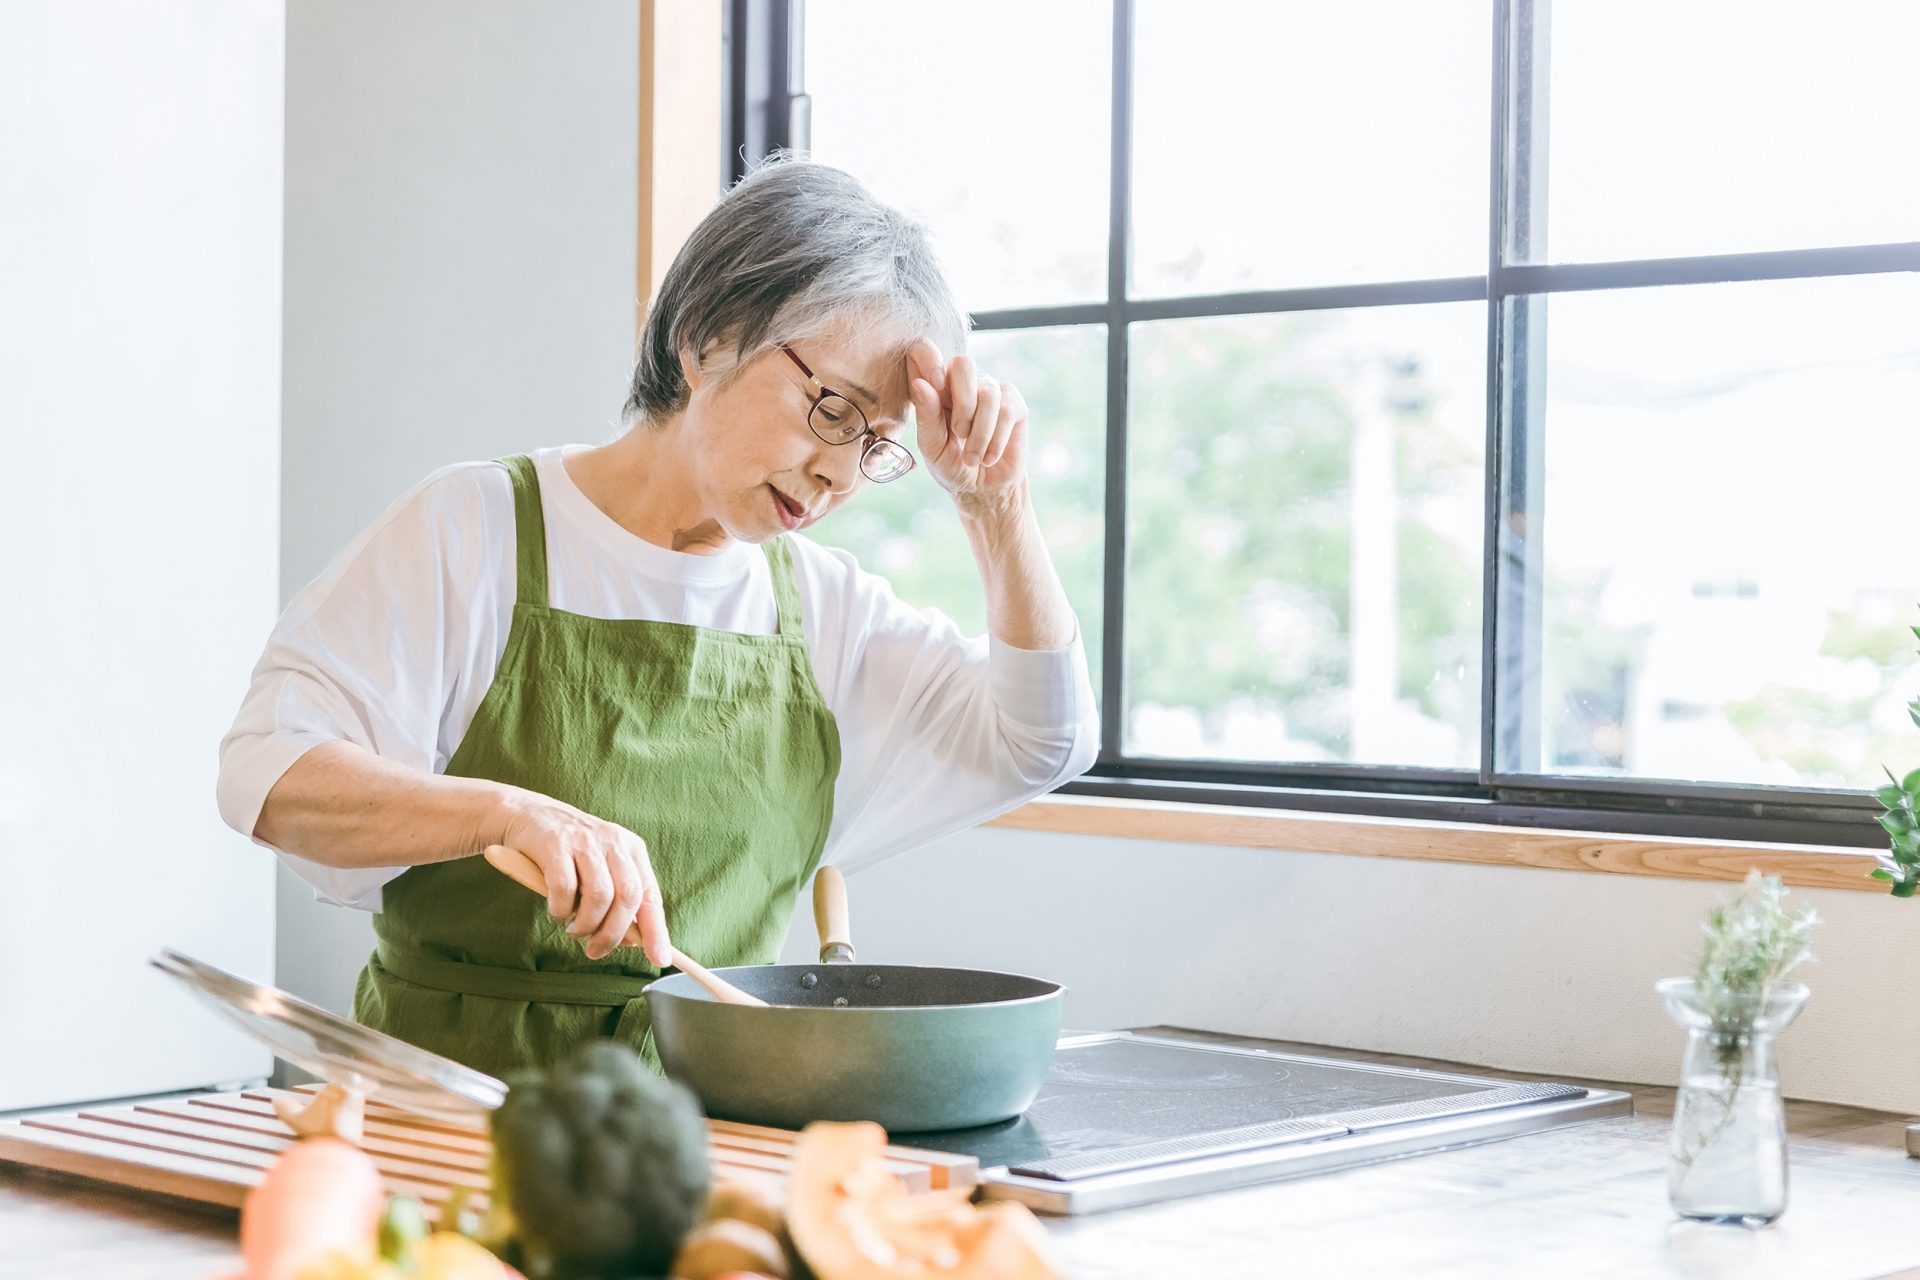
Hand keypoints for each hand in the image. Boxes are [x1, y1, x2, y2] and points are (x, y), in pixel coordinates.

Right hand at [495, 794, 670, 965]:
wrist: (528, 815)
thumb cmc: (569, 853)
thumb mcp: (601, 869)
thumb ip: (618, 900)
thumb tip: (635, 941)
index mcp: (631, 850)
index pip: (650, 895)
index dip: (656, 930)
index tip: (660, 960)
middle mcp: (613, 843)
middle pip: (628, 897)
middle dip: (613, 933)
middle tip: (595, 950)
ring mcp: (585, 841)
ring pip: (599, 895)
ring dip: (586, 924)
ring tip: (574, 931)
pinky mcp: (555, 845)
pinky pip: (565, 889)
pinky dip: (561, 909)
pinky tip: (556, 910)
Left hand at [907, 339, 1028, 509]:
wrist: (983, 489)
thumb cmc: (952, 466)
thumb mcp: (933, 447)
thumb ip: (926, 416)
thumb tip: (921, 384)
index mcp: (934, 388)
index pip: (924, 351)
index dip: (929, 359)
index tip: (935, 386)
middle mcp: (961, 383)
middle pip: (963, 363)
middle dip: (962, 403)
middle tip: (959, 433)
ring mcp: (990, 389)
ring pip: (988, 394)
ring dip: (980, 434)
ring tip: (973, 458)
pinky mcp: (1014, 402)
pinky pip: (1007, 410)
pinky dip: (996, 439)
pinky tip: (989, 456)